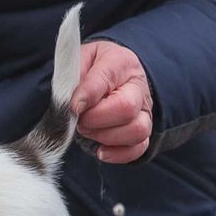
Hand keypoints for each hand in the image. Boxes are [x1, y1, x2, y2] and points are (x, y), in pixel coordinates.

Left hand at [71, 41, 152, 163]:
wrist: (107, 73)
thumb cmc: (90, 67)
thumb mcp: (79, 60)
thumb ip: (74, 77)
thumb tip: (74, 105)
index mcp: (120, 63)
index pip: (105, 80)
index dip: (85, 97)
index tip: (72, 107)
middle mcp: (138, 88)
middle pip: (126, 110)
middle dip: (95, 120)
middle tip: (79, 119)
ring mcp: (144, 112)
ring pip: (137, 131)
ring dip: (105, 137)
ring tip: (88, 130)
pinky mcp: (142, 132)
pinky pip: (139, 149)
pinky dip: (118, 154)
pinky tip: (100, 150)